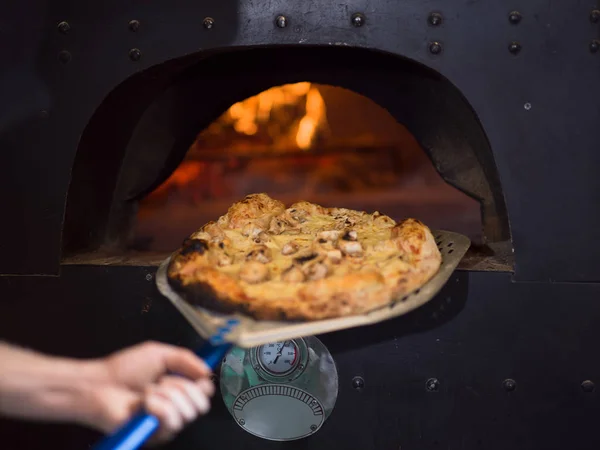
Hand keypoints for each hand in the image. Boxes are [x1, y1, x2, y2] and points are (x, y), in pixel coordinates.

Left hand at [85, 341, 214, 443]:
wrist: (98, 386)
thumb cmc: (123, 370)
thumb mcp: (158, 353)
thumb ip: (186, 358)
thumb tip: (207, 371)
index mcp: (178, 388)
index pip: (206, 392)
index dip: (203, 383)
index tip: (195, 375)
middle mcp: (174, 407)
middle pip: (201, 404)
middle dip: (183, 387)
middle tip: (163, 381)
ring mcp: (165, 423)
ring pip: (187, 412)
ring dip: (167, 395)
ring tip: (148, 391)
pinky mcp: (155, 435)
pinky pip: (170, 420)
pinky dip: (157, 405)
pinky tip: (143, 403)